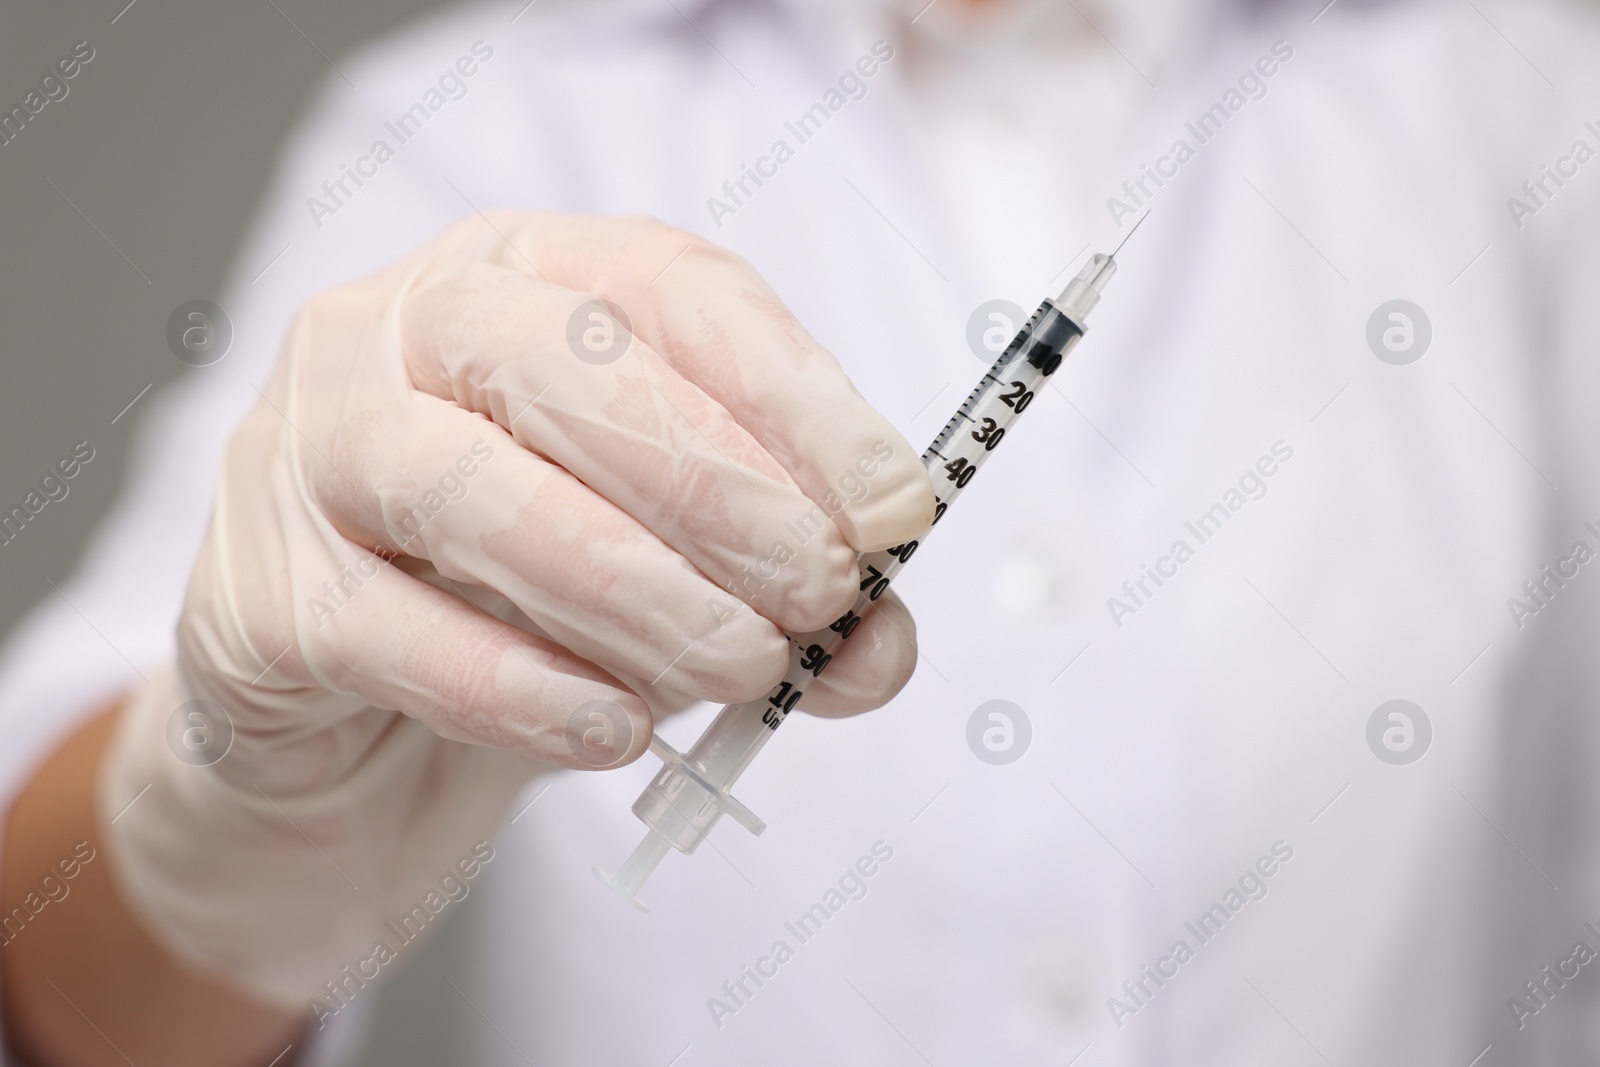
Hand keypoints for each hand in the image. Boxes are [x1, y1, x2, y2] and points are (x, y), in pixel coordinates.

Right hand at [99, 213, 936, 1007]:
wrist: (350, 734)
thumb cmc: (530, 607)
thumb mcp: (678, 573)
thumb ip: (784, 594)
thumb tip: (880, 646)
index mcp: (523, 274)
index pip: (667, 286)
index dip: (795, 393)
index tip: (897, 504)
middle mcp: (398, 327)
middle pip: (563, 363)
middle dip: (718, 486)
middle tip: (821, 593)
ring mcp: (303, 448)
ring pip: (470, 487)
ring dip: (635, 588)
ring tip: (743, 669)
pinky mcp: (254, 594)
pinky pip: (388, 630)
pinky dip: (519, 686)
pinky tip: (614, 729)